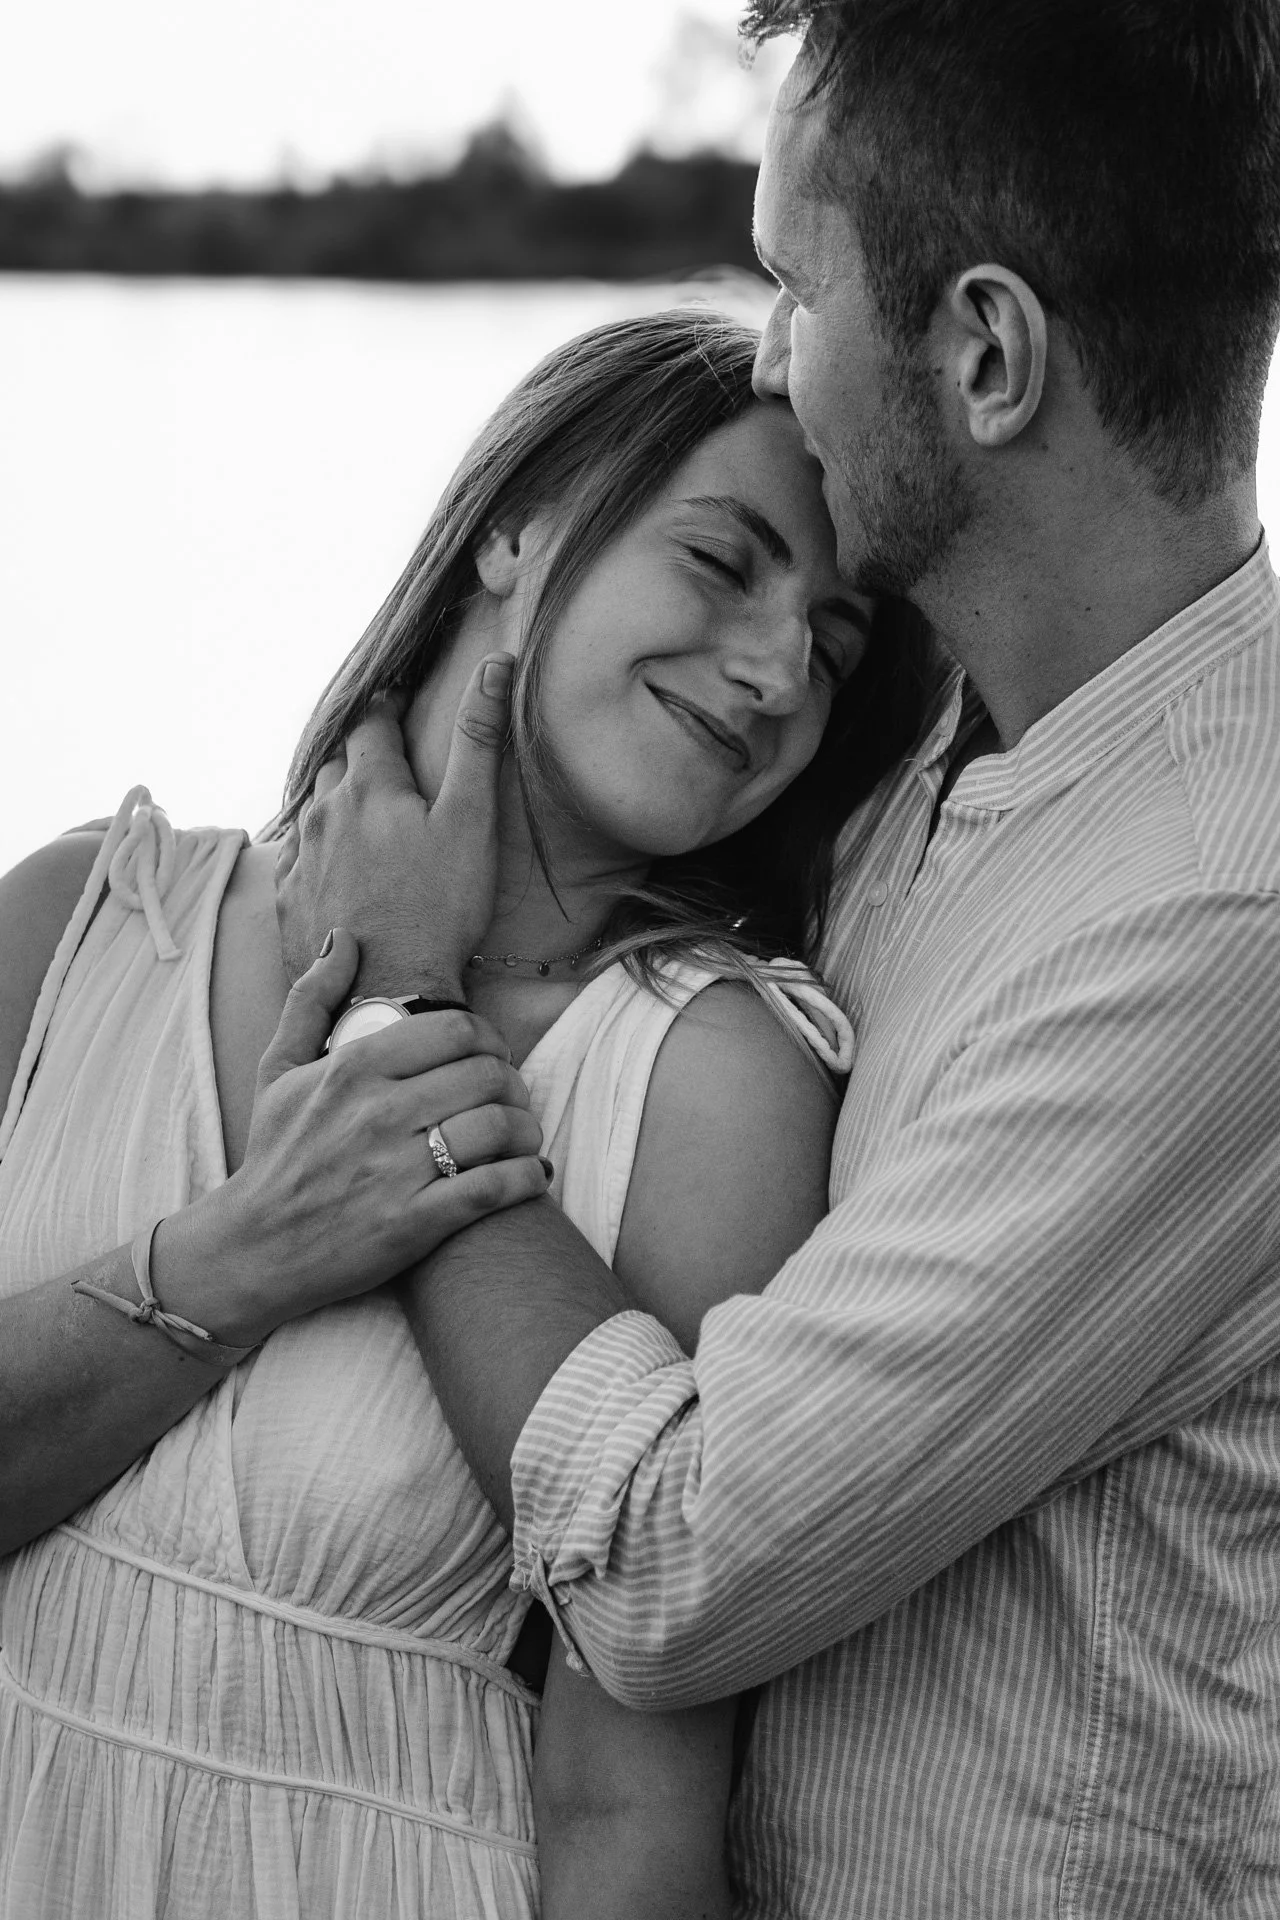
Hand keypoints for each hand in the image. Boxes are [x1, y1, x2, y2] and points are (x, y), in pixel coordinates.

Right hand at [162, 928, 548, 1346]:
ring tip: (523, 1136)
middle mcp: (376, 1114)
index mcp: (351, 1070)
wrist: (252, 1249)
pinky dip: (527, 1177)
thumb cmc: (274, 1155)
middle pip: (488, 1074)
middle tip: (511, 1097)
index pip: (456, 1029)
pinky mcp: (414, 1224)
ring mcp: (396, 1171)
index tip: (488, 1056)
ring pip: (500, 1127)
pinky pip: (496, 1187)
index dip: (488, 1039)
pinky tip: (530, 1174)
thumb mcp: (277, 1069)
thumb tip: (344, 938)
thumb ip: (311, 998)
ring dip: (527, 1129)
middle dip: (513, 1083)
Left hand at [275, 654, 512, 999]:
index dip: (388, 704)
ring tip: (360, 806)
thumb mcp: (471, 820)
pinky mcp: (287, 900)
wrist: (388, 992)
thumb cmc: (440, 908)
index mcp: (368, 788)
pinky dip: (314, 846)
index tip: (402, 698)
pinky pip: (294, 856)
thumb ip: (478, 739)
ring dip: (334, 797)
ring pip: (312, 807)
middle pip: (336, 762)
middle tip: (383, 752)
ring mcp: (300, 858)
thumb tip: (495, 666)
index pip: (371, 722)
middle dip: (359, 750)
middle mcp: (324, 814)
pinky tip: (331, 860)